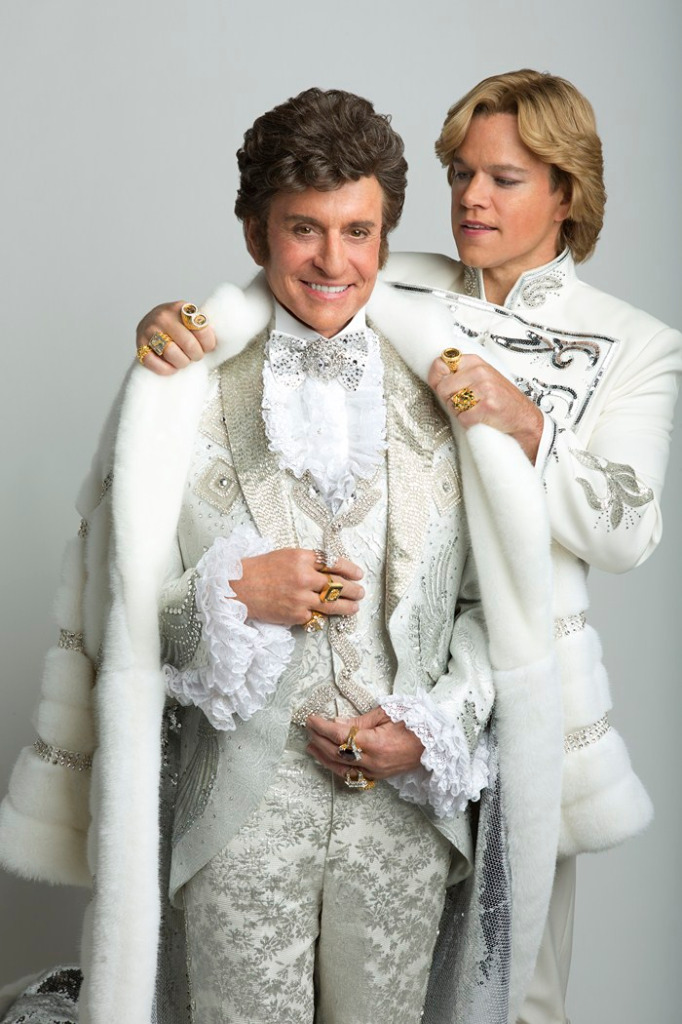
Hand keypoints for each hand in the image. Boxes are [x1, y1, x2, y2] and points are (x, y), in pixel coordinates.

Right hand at [136, 300, 216, 375]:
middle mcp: (162, 316)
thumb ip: (202, 326)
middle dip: (196, 355)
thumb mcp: (189, 319)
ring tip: (183, 360)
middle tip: (195, 356)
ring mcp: (148, 330)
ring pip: (172, 354)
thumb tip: (221, 341)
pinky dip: (167, 369)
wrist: (150, 324)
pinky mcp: (139, 346)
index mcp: (179, 308)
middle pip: (189, 344)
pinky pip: (155, 364)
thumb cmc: (177, 326)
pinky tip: (172, 367)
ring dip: (182, 363)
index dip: (208, 343)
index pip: (201, 328)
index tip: (208, 348)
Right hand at [231, 548, 364, 625]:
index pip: (335, 563)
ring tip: (355, 607)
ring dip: (348, 606)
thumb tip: (331, 569)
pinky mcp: (296, 614)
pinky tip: (329, 615)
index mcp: (302, 558)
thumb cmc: (261, 569)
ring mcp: (301, 598)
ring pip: (333, 604)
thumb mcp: (287, 556)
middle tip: (360, 592)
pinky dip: (322, 615)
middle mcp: (304, 577)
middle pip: (338, 585)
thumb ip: (309, 561)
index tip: (358, 573)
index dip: (350, 569)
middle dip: (353, 590)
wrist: (239, 587)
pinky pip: (316, 616)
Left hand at [306, 707, 423, 780]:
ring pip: (341, 768)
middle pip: (336, 752)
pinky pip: (351, 775)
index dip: (321, 727)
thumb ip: (359, 721)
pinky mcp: (378, 777)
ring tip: (311, 746)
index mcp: (374, 743)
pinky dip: (337, 767)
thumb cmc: (414, 723)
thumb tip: (336, 722)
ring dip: (323, 756)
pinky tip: (329, 760)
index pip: (339, 735)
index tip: (310, 719)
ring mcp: (375, 772)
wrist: (435, 743)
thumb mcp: (386, 714)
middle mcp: (372, 761)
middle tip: (308, 728)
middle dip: (319, 739)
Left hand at [428, 354, 542, 462]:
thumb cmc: (500, 400)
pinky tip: (481, 419)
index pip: (440, 364)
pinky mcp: (487, 406)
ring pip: (451, 404)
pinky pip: (462, 418)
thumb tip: (434, 373)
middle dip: (450, 400)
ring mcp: (484, 388)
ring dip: (460, 413)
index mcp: (475, 362)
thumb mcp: (481, 379)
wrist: (524, 419)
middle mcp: (479, 372)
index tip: (447, 388)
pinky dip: (468, 424)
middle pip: (442, 388)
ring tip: (476, 410)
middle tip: (467, 404)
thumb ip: (459, 374)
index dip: (438, 380)